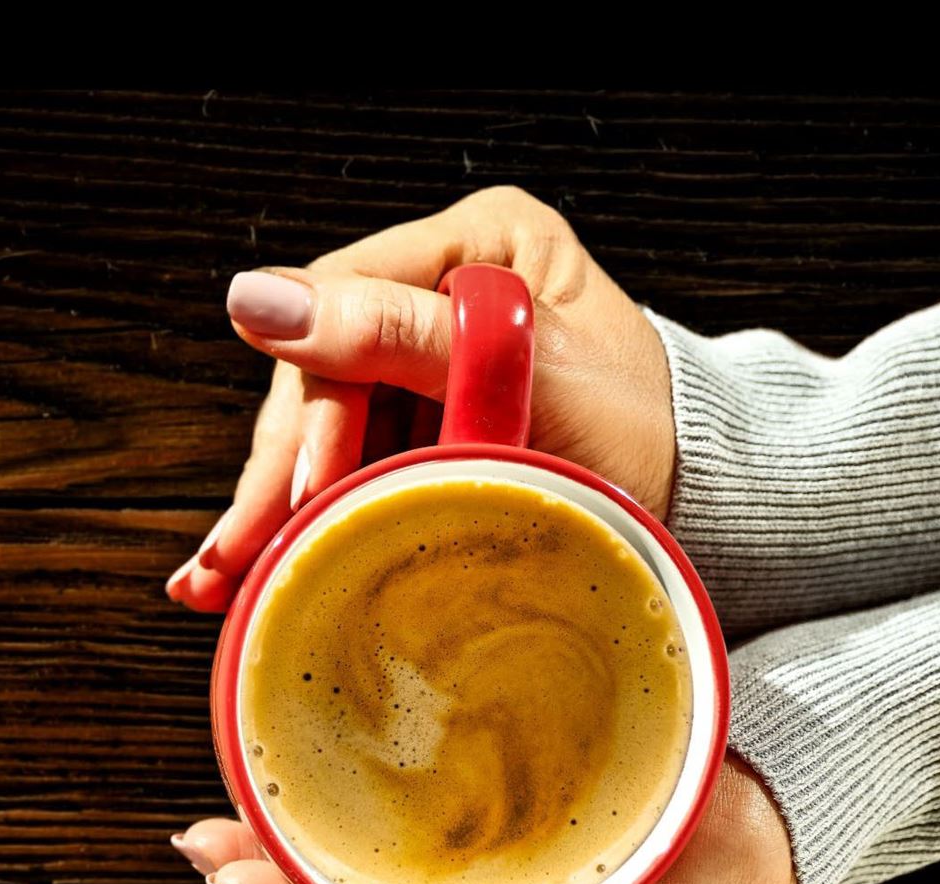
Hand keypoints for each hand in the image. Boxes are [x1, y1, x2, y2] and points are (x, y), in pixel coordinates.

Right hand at [166, 186, 677, 612]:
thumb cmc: (653, 438)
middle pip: (321, 375)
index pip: (345, 308)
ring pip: (320, 429)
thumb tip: (258, 300)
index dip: (312, 408)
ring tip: (225, 582)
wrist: (714, 511)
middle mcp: (440, 291)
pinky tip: (253, 565)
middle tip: (237, 558)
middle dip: (280, 475)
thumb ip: (398, 335)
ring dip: (273, 510)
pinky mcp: (423, 425)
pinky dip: (305, 520)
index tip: (302, 492)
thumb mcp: (531, 380)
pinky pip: (346, 466)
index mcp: (477, 245)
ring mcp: (427, 362)